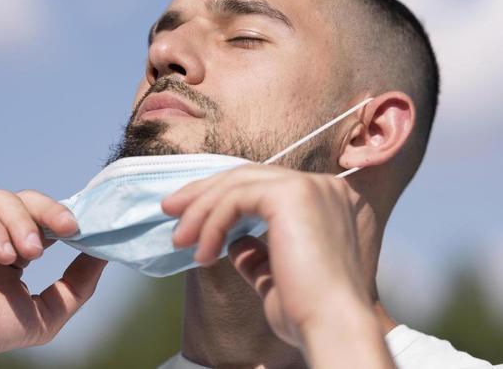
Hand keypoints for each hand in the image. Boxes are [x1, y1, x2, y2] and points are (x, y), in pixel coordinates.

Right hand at [0, 190, 106, 367]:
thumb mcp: (45, 312)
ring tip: (29, 253)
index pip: (44, 217)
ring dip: (22, 223)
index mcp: (13, 243)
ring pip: (1, 199)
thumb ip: (76, 286)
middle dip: (51, 212)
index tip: (85, 229)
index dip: (64, 217)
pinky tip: (2, 254)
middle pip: (28, 200)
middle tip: (68, 230)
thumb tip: (103, 256)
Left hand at [163, 165, 393, 367]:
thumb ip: (258, 254)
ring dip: (201, 211)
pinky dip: (213, 222)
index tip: (191, 217)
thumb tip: (234, 243)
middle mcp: (323, 186)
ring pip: (238, 183)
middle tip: (171, 213)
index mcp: (326, 201)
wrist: (332, 326)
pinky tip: (203, 251)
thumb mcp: (277, 277)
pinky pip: (236, 198)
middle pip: (249, 176)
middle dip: (204, 194)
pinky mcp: (293, 194)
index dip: (224, 197)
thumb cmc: (310, 312)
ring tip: (179, 240)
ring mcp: (310, 186)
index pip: (265, 186)